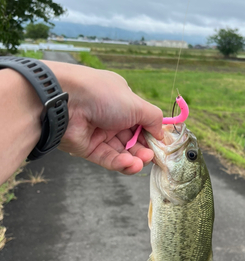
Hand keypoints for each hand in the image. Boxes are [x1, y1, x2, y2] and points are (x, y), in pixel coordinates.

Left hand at [45, 62, 163, 174]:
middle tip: (152, 157)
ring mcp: (99, 133)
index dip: (152, 134)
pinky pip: (108, 159)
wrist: (66, 101)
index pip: (142, 121)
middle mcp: (110, 117)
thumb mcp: (136, 104)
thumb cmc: (102, 95)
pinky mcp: (88, 149)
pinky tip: (131, 165)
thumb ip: (154, 119)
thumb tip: (162, 134)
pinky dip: (121, 163)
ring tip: (141, 162)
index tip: (162, 145)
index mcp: (121, 102)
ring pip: (122, 152)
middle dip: (144, 149)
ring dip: (134, 159)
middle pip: (133, 139)